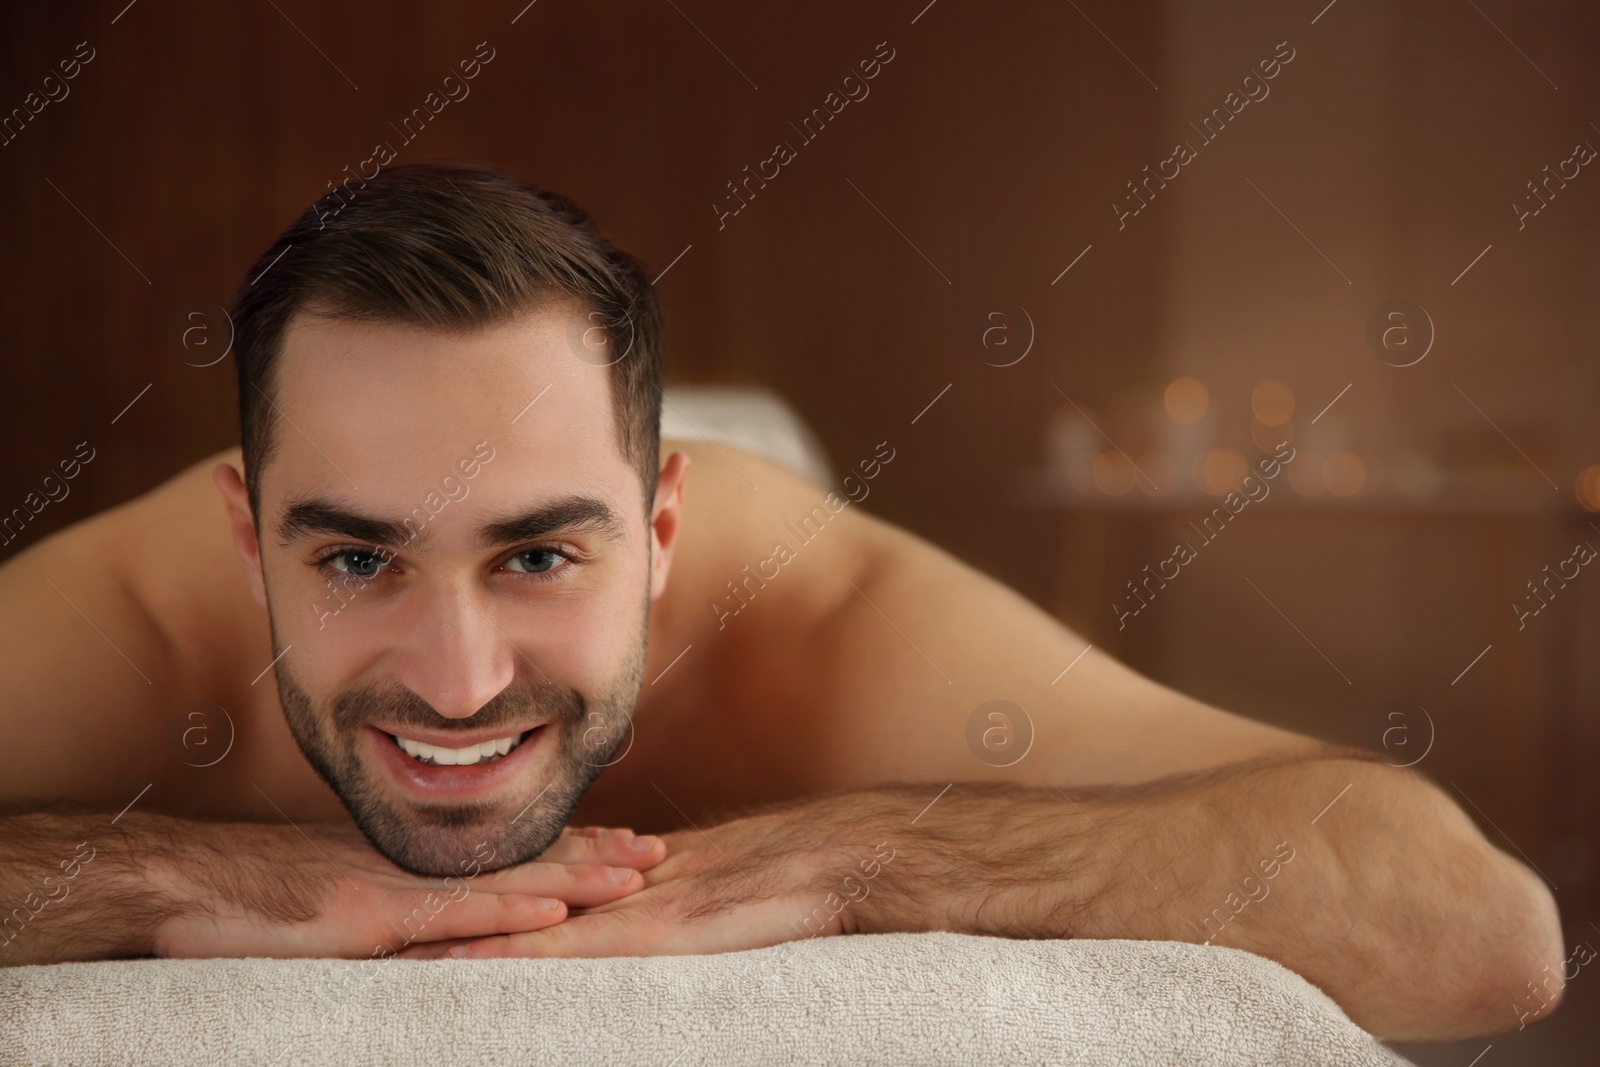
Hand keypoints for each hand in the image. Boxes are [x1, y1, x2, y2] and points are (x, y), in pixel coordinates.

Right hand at [152, 819, 666, 958]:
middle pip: (521, 861)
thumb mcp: (331, 896)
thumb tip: (435, 931)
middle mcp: (413, 868)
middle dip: (594, 856)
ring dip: (574, 879)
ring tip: (636, 875)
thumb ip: (388, 906)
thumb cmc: (248, 897)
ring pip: (503, 883)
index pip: (506, 855)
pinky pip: (450, 918)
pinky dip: (506, 916)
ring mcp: (394, 889)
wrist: (181, 885)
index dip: (568, 848)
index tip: (623, 844)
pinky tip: (554, 918)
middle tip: (660, 852)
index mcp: (412, 864)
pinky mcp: (368, 918)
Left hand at [398, 795, 897, 959]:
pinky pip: (557, 949)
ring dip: (449, 932)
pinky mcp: (639, 934)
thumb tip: (628, 907)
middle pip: (503, 895)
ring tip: (378, 943)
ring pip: (516, 920)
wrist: (826, 863)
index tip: (406, 902)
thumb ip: (659, 903)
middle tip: (361, 919)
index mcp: (616, 875)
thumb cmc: (780, 882)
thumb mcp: (704, 894)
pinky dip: (503, 954)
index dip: (467, 891)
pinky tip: (453, 965)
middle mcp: (604, 885)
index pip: (527, 881)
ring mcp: (618, 907)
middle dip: (436, 908)